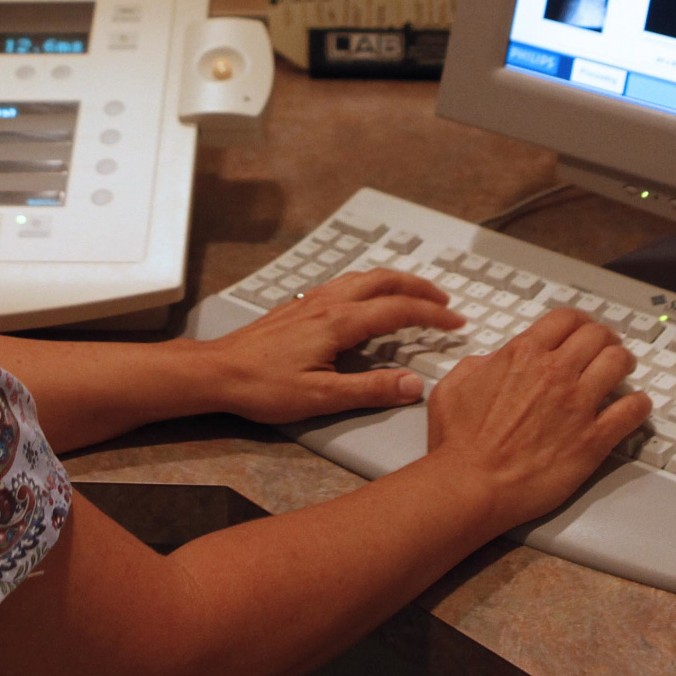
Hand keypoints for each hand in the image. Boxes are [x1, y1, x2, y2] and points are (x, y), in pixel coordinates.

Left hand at [207, 268, 464, 422]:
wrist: (218, 371)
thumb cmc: (264, 387)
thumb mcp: (322, 398)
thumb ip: (371, 390)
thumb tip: (415, 385)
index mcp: (340, 322)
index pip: (399, 310)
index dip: (432, 315)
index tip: (457, 322)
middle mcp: (329, 303)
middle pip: (384, 281)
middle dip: (419, 287)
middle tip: (445, 301)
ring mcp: (312, 301)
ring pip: (364, 278)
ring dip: (395, 282)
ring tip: (415, 294)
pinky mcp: (299, 306)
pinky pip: (345, 283)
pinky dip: (370, 284)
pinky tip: (367, 299)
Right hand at [424, 310, 649, 530]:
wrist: (471, 485)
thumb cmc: (458, 444)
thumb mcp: (453, 386)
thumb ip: (478, 365)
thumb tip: (493, 362)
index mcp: (522, 355)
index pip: (566, 319)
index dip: (578, 322)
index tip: (582, 330)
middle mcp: (554, 373)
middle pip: (598, 335)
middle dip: (605, 338)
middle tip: (607, 347)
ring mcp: (577, 405)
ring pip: (619, 363)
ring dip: (624, 363)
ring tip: (624, 369)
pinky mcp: (592, 440)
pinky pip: (630, 412)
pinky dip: (638, 405)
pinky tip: (636, 406)